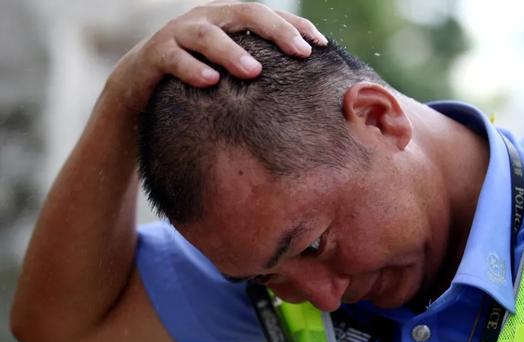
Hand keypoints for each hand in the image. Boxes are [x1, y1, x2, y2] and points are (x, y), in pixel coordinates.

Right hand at [107, 1, 327, 110]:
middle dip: (275, 30)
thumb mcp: (230, 71)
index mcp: (229, 20)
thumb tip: (304, 86)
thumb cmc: (197, 78)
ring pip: (207, 33)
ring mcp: (179, 34)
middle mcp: (207, 18)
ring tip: (254, 71)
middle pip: (244, 13)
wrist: (140, 85)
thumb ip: (258, 70)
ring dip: (231, 51)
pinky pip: (174, 58)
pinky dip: (192, 68)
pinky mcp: (155, 55)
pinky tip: (210, 81)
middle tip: (301, 52)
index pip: (268, 15)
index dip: (295, 25)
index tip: (321, 45)